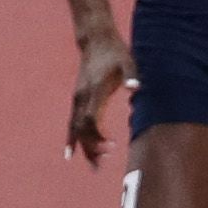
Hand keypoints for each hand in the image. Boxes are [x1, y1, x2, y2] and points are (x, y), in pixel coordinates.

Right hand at [65, 31, 130, 162]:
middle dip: (90, 148)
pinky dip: (72, 138)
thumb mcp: (128, 62)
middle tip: (102, 165)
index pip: (91, 119)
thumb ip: (132, 76)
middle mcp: (82, 97)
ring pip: (75, 128)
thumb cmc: (116, 53)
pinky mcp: (77, 99)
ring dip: (83, 147)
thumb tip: (136, 88)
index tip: (110, 147)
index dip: (97, 135)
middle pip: (81, 128)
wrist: (96, 40)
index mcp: (94, 91)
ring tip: (94, 166)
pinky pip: (72, 122)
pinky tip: (71, 154)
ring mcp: (77, 98)